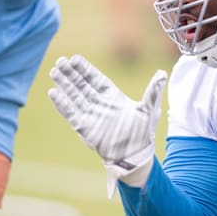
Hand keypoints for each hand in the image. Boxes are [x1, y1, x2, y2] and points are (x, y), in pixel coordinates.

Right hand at [48, 55, 167, 196]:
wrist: (135, 156)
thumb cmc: (143, 133)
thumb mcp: (149, 109)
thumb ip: (153, 91)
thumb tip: (163, 73)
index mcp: (113, 97)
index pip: (96, 79)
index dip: (85, 69)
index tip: (74, 58)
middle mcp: (100, 104)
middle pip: (81, 84)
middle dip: (71, 73)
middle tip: (60, 61)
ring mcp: (91, 114)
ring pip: (74, 96)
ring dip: (64, 84)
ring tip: (53, 71)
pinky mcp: (84, 127)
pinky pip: (70, 113)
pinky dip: (62, 104)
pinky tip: (53, 93)